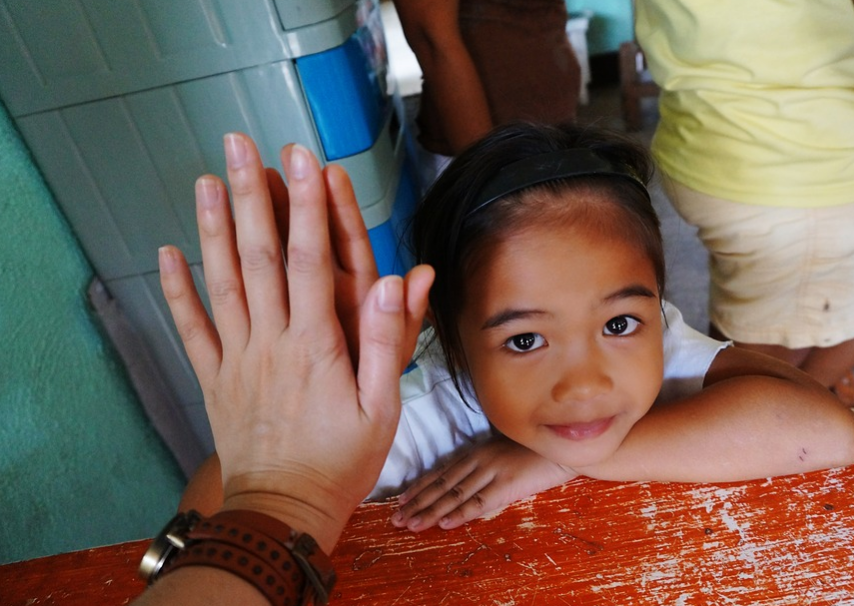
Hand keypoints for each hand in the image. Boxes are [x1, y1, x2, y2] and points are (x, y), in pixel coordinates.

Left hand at [158, 133, 432, 550]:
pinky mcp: (215, 377)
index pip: (312, 259)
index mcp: (318, 343)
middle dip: (253, 195)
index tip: (302, 160)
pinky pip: (191, 328)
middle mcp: (273, 339)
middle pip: (260, 255)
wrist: (287, 508)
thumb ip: (386, 341)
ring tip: (206, 179)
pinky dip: (176, 290)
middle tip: (241, 146)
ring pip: (223, 281)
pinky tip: (167, 253)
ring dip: (213, 227)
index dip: (308, 205)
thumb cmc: (343, 459)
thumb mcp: (384, 405)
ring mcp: (238, 356)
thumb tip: (397, 282)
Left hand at [390, 435, 575, 531]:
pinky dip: (460, 513)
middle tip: (397, 518)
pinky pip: (479, 502)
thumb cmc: (533, 452)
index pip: (440, 472)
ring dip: (431, 511)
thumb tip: (461, 492)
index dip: (419, 487)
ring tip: (412, 524)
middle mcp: (478, 460)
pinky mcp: (506, 484)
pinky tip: (445, 523)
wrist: (563, 448)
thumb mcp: (500, 456)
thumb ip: (481, 471)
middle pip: (442, 485)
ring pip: (454, 494)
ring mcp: (491, 471)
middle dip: (417, 502)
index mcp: (476, 452)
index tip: (401, 501)